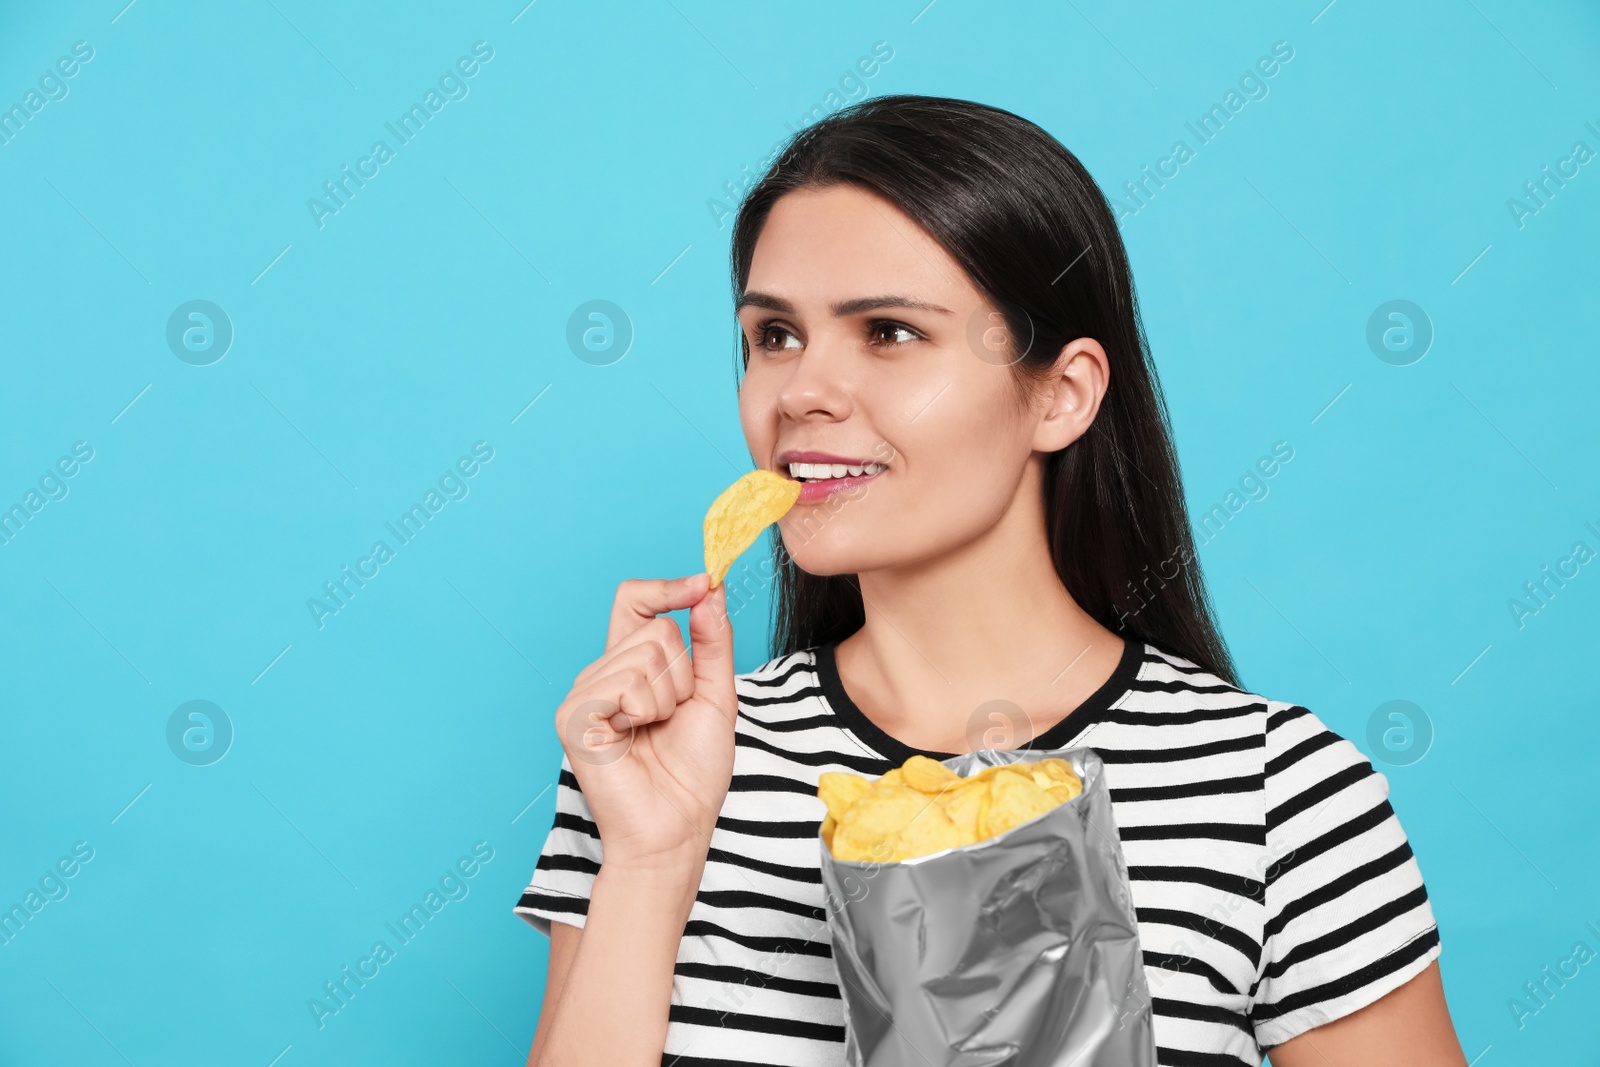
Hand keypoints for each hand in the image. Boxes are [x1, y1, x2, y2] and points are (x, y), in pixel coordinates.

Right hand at [553, 573, 737, 868]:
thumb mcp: (715, 695)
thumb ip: (713, 641)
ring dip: (668, 698)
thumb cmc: (693, 772)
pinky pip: (624, 683)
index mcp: (629, 665)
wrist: (677, 828)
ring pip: (646, 654)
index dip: (668, 586)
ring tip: (654, 731)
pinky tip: (632, 740)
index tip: (704, 582)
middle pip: (655, 628)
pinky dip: (645, 712)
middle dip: (684, 674)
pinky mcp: (573, 716)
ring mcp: (583, 693)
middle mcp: (601, 673)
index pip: (634, 600)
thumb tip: (710, 588)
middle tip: (672, 717)